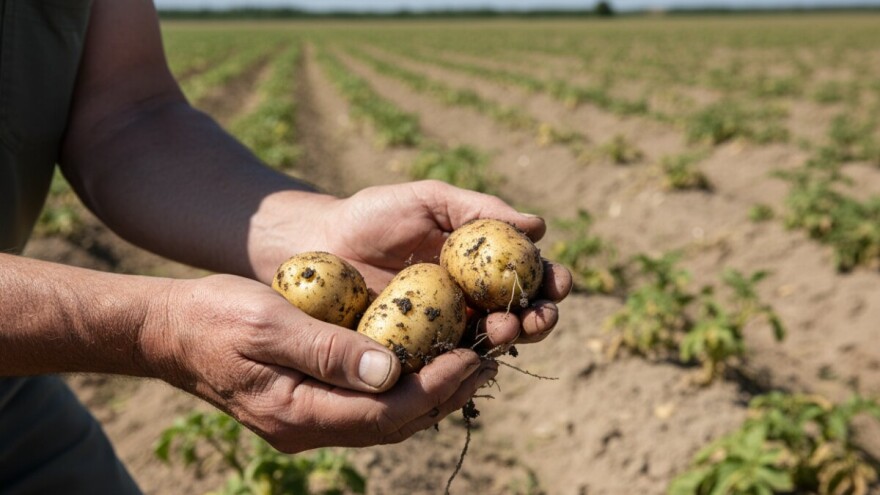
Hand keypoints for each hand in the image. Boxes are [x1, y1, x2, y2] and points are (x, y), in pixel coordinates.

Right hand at [143, 274, 497, 452]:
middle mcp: (307, 428)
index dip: (435, 387)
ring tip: (472, 361)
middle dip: (446, 393)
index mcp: (298, 413)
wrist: (169, 330)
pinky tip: (425, 361)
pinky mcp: (309, 406)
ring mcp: (308, 422)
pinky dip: (404, 386)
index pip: (385, 413)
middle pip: (394, 424)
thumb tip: (392, 371)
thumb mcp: (269, 323)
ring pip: (386, 420)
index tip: (474, 356)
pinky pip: (369, 407)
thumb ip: (328, 350)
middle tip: (489, 359)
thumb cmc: (214, 317)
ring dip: (431, 392)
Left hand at [318, 180, 572, 348]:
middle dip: (538, 320)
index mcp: (481, 265)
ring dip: (508, 340)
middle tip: (534, 317)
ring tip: (501, 329)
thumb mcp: (428, 201)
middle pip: (520, 317)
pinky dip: (465, 363)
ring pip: (489, 344)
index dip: (551, 282)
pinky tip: (472, 357)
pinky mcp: (416, 354)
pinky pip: (446, 364)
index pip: (529, 277)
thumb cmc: (372, 215)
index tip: (557, 282)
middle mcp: (470, 300)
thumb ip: (477, 210)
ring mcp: (444, 330)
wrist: (315, 244)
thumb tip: (537, 225)